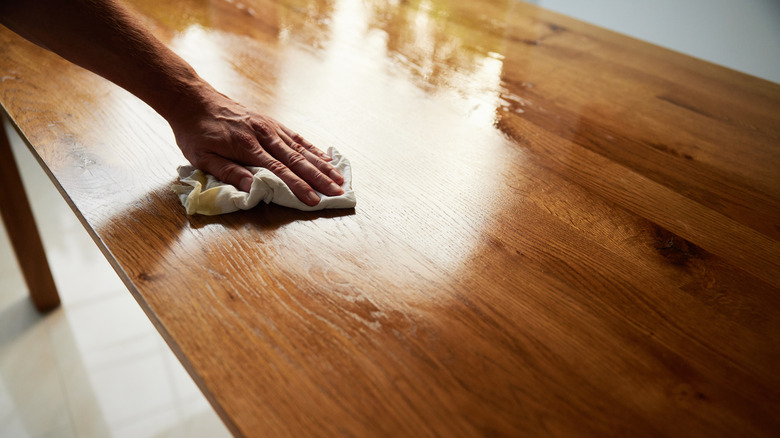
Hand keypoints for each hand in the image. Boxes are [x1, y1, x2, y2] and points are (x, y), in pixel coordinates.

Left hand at [170, 90, 343, 206]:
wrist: (193, 99)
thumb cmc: (195, 132)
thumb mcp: (202, 157)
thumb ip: (229, 173)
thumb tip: (253, 188)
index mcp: (247, 147)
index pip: (279, 171)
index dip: (298, 187)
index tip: (314, 201)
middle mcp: (264, 135)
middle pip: (297, 161)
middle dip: (319, 178)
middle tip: (338, 192)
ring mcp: (270, 127)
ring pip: (302, 148)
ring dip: (322, 165)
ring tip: (339, 178)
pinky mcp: (271, 122)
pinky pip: (297, 137)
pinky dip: (313, 148)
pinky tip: (326, 158)